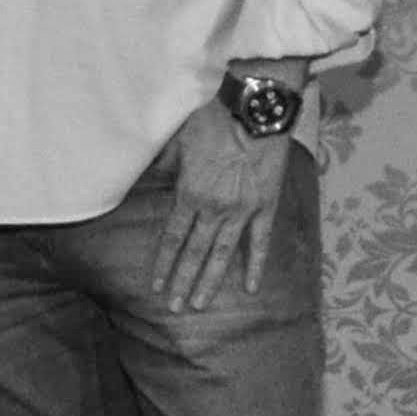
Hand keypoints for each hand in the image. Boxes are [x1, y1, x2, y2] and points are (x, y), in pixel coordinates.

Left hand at [148, 99, 292, 310]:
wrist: (255, 108)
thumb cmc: (214, 119)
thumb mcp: (177, 141)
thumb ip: (164, 167)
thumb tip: (149, 181)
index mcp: (189, 194)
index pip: (172, 238)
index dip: (163, 263)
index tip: (155, 286)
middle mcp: (214, 209)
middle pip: (194, 253)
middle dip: (182, 282)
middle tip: (173, 307)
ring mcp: (243, 211)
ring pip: (223, 254)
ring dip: (210, 282)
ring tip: (199, 304)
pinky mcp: (267, 206)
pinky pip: (261, 243)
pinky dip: (256, 266)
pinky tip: (251, 288)